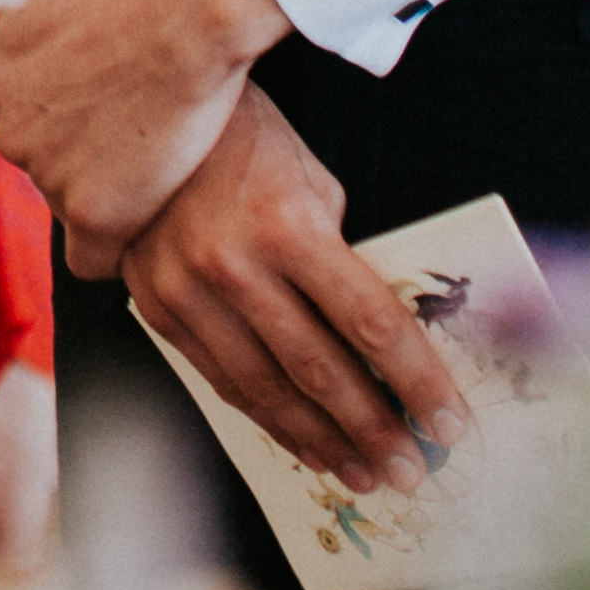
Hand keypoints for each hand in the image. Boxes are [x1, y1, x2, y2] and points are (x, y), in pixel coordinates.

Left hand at [0, 0, 285, 260]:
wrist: (190, 5)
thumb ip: (24, 22)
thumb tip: (19, 27)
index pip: (19, 112)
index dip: (68, 108)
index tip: (105, 99)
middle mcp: (1, 119)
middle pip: (41, 156)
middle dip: (82, 146)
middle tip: (137, 124)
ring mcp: (40, 166)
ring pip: (69, 199)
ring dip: (107, 188)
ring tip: (159, 154)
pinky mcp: (86, 209)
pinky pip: (92, 254)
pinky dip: (119, 242)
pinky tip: (151, 216)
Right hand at [116, 88, 470, 496]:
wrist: (142, 115)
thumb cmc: (246, 142)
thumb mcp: (311, 183)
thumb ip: (339, 258)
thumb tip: (379, 339)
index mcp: (287, 225)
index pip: (370, 322)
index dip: (416, 380)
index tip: (448, 421)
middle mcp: (234, 264)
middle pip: (321, 368)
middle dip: (375, 428)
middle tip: (413, 470)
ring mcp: (188, 291)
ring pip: (267, 388)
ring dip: (323, 441)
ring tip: (365, 474)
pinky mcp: (157, 307)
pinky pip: (222, 379)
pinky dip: (268, 419)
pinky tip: (304, 444)